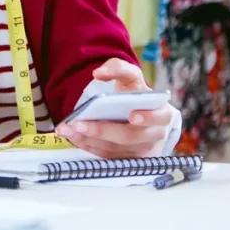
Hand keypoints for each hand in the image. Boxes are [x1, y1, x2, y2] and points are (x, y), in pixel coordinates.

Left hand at [55, 58, 175, 158]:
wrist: (140, 115)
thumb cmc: (134, 95)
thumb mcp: (131, 77)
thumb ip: (118, 68)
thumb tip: (99, 73)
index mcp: (161, 112)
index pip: (160, 116)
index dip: (148, 117)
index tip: (132, 116)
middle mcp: (154, 134)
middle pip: (130, 136)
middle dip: (102, 131)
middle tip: (79, 124)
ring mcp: (142, 151)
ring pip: (115, 149)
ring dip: (89, 139)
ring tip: (68, 129)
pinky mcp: (128, 161)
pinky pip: (107, 157)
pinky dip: (89, 146)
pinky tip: (74, 136)